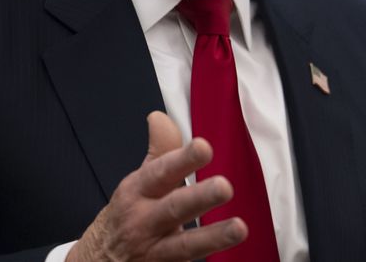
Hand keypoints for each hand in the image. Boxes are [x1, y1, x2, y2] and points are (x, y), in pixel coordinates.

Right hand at [66, 112, 245, 261]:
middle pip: (174, 208)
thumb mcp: (137, 183)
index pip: (161, 172)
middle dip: (199, 198)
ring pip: (185, 245)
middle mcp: (145, 222)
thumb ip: (159, 151)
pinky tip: (226, 260)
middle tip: (224, 187)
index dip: (183, 159)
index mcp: (138, 192)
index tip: (204, 147)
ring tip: (239, 228)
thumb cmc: (126, 217)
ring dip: (212, 237)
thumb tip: (161, 117)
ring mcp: (155, 252)